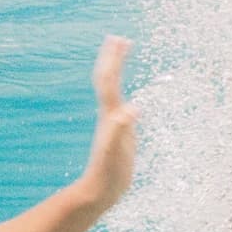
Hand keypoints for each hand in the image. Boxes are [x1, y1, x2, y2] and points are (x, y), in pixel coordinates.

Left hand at [78, 35, 135, 209]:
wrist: (99, 192)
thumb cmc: (107, 174)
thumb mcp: (113, 152)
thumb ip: (119, 130)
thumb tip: (131, 109)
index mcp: (109, 115)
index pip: (110, 82)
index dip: (114, 61)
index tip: (120, 40)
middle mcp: (110, 116)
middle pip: (108, 82)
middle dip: (113, 60)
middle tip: (119, 39)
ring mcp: (114, 125)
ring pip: (113, 93)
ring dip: (117, 74)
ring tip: (121, 59)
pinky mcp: (120, 136)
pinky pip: (122, 111)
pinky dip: (125, 101)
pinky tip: (131, 104)